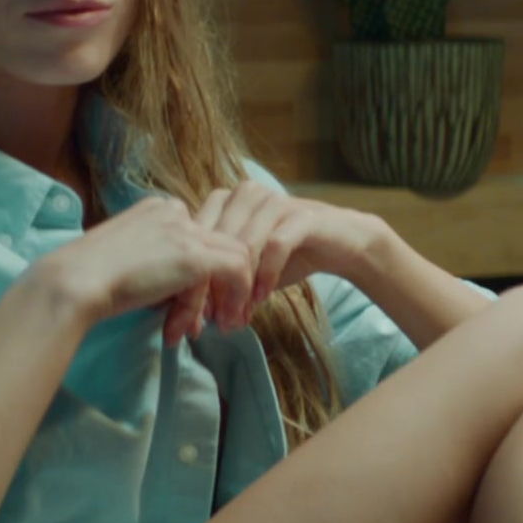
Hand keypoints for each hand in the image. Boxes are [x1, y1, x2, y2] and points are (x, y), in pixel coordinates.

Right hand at [31, 195, 254, 346]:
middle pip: (218, 243)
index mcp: (156, 209)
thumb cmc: (89, 278)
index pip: (198, 235)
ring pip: (232, 255)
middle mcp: (173, 211)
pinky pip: (237, 269)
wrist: (75, 281)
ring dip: (231, 293)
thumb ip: (157, 265)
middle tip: (220, 318)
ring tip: (224, 325)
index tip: (199, 304)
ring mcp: (185, 230)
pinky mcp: (194, 255)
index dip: (204, 272)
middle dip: (222, 283)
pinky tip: (226, 320)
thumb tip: (179, 293)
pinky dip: (237, 295)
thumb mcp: (129, 260)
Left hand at [166, 181, 384, 334]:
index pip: (193, 242)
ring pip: (241, 246)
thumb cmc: (288, 255)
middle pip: (213, 245)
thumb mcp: (246, 268)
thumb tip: (192, 317)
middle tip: (204, 326)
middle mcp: (245, 196)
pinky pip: (275, 245)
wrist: (341, 242)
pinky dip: (265, 275)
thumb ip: (219, 281)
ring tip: (233, 319)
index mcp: (225, 202)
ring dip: (236, 288)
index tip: (180, 322)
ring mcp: (273, 202)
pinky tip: (261, 299)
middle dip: (206, 291)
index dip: (185, 284)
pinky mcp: (301, 215)